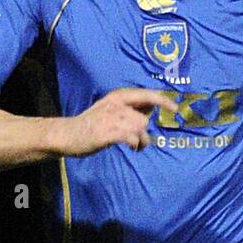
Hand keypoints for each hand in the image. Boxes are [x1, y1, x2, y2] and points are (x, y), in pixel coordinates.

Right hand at [50, 88, 168, 156]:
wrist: (67, 134)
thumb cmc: (91, 125)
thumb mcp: (110, 109)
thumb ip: (129, 108)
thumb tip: (152, 109)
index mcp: (117, 97)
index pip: (145, 95)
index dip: (162, 101)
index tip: (175, 109)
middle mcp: (115, 105)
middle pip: (143, 119)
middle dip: (145, 133)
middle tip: (139, 142)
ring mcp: (110, 118)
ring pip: (140, 129)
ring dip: (141, 141)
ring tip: (134, 146)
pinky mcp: (107, 132)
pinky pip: (132, 137)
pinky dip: (135, 144)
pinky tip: (131, 147)